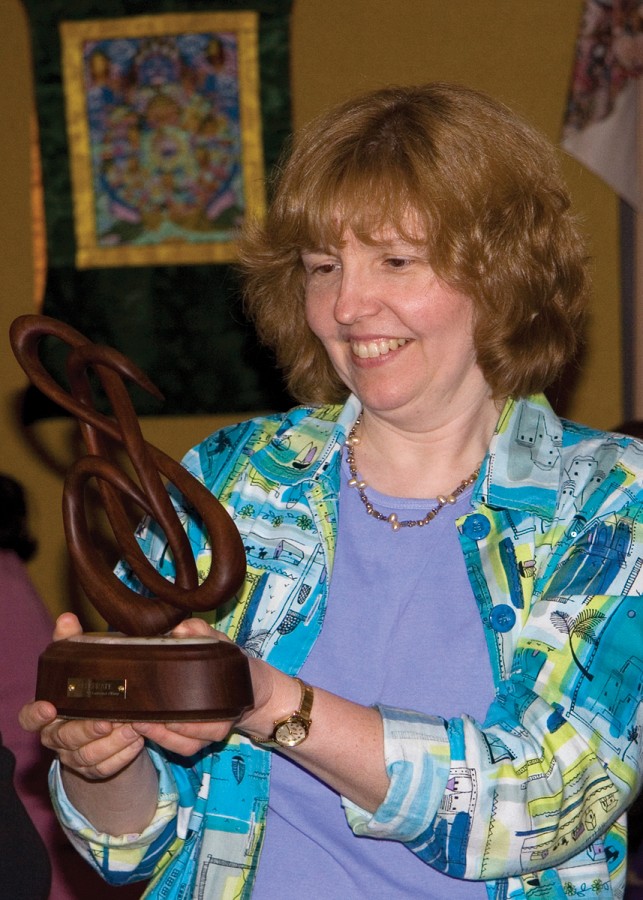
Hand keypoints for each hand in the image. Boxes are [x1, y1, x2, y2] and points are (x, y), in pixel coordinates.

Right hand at [19, 613, 146, 780]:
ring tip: (133, 728)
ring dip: (111, 743)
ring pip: (88, 756)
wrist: (106, 722)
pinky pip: (107, 767)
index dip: (36, 715)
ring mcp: (75, 755)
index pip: (29, 718)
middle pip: (65, 739)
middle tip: (108, 720)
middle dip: (87, 731)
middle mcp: (57, 736)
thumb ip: (70, 642)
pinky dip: (123, 755)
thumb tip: (67, 618)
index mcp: (48, 711)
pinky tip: (138, 740)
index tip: (50, 708)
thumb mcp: (78, 663)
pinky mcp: (96, 768)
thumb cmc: (87, 687)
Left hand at [130, 617, 282, 754]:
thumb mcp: (221, 643)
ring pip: (185, 747)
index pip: (210, 725)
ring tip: (139, 724)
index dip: (188, 725)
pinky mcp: (200, 738)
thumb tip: (180, 629)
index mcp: (228, 705)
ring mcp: (209, 735)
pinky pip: (182, 748)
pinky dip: (165, 742)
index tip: (167, 717)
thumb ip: (202, 632)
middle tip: (141, 719)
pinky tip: (147, 728)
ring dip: (161, 739)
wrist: (250, 684)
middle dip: (165, 733)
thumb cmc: (232, 663)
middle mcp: (220, 725)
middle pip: (192, 740)